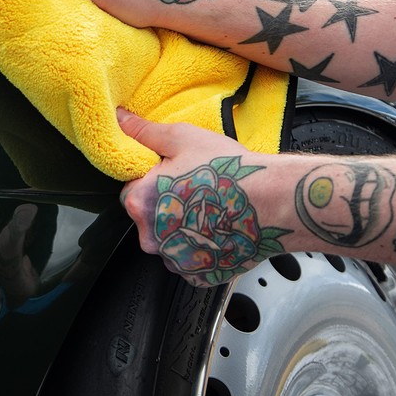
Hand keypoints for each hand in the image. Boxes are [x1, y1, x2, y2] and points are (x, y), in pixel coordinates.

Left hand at [118, 110, 290, 285]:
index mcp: (140, 203)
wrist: (274, 201)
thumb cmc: (228, 171)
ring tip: (211, 209)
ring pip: (171, 241)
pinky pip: (191, 260)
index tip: (173, 176)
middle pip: (150, 219)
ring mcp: (176, 261)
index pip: (131, 192)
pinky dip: (201, 248)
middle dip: (167, 206)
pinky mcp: (198, 276)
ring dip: (184, 229)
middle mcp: (152, 238)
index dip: (152, 182)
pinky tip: (218, 230)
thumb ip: (144, 132)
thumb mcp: (181, 139)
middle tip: (195, 190)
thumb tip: (121, 120)